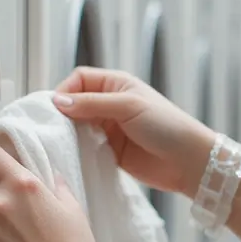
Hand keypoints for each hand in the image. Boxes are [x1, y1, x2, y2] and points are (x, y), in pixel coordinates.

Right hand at [53, 67, 215, 196]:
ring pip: (78, 127)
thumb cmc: (165, 126)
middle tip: (51, 130)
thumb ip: (92, 103)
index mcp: (116, 85)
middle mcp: (110, 104)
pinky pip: (86, 148)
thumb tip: (57, 101)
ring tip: (58, 144)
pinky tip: (71, 157)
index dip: (64, 91)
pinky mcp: (110, 152)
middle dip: (63, 115)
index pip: (79, 79)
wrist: (189, 161)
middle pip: (75, 104)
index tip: (53, 110)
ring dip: (68, 134)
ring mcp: (110, 129)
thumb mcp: (128, 107)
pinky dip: (77, 151)